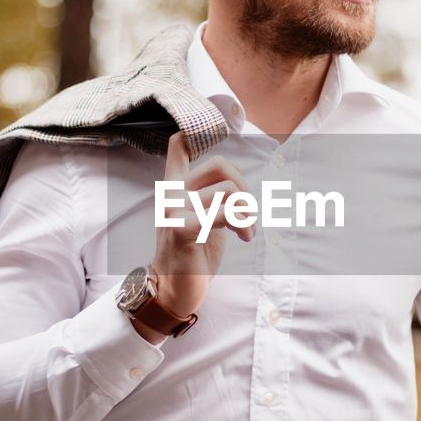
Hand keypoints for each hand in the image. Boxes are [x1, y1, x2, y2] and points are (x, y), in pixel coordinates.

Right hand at [151, 131, 254, 318]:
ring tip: (246, 231)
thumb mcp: (201, 216)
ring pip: (230, 189)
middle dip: (245, 187)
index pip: (179, 144)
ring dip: (248, 212)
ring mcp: (175, 210)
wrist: (173, 289)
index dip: (197, 131)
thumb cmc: (191, 252)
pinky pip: (226, 213)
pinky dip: (244, 225)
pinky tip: (243, 238)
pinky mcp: (184, 230)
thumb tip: (236, 179)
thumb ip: (210, 194)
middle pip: (220, 164)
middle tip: (246, 212)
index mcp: (175, 186)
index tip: (218, 132)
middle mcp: (172, 193)